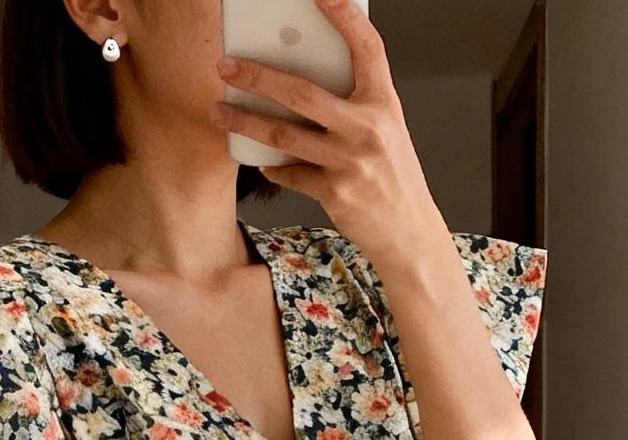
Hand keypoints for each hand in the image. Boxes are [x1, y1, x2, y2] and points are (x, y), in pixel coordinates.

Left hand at [216, 0, 440, 272]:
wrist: (407, 230)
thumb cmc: (390, 172)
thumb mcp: (385, 126)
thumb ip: (353, 99)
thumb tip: (301, 71)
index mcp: (384, 102)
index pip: (367, 47)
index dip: (345, 16)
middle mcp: (368, 128)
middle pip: (302, 92)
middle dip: (257, 76)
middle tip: (226, 66)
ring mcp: (350, 162)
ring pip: (284, 134)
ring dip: (246, 121)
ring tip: (220, 111)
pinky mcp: (335, 193)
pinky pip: (290, 172)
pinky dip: (271, 165)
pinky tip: (260, 158)